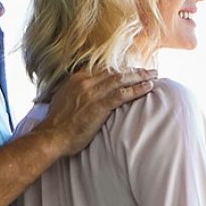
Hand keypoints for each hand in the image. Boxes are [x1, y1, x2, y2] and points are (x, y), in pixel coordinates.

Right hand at [40, 62, 158, 151]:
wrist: (52, 135)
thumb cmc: (57, 124)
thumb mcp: (63, 100)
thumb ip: (75, 93)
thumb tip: (82, 95)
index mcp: (77, 79)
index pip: (103, 70)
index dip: (119, 70)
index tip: (130, 71)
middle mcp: (86, 81)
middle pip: (115, 72)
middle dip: (133, 71)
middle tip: (148, 70)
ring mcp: (93, 92)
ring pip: (122, 79)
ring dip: (140, 76)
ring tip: (154, 75)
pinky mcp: (100, 104)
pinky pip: (123, 93)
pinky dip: (138, 89)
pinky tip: (149, 87)